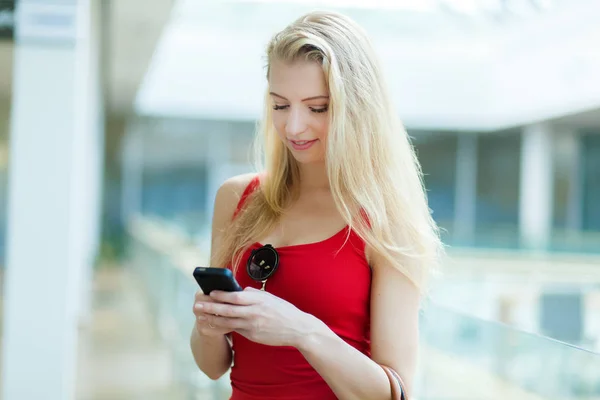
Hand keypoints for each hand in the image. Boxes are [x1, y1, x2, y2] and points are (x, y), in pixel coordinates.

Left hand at [198, 287, 322, 347]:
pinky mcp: (253, 336)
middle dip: (211, 307)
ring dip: (212, 320)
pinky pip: (235, 331)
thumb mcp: (270, 298)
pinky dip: (223, 328)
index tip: (210, 292)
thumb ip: (254, 294)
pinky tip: (214, 326)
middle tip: (197, 305)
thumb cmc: (284, 311)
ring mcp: (253, 326)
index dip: (221, 294)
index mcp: (259, 300)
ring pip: (228, 322)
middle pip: (228, 310)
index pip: (235, 296)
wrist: (298, 329)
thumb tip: (239, 291)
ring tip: (200, 317)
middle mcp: (254, 312)